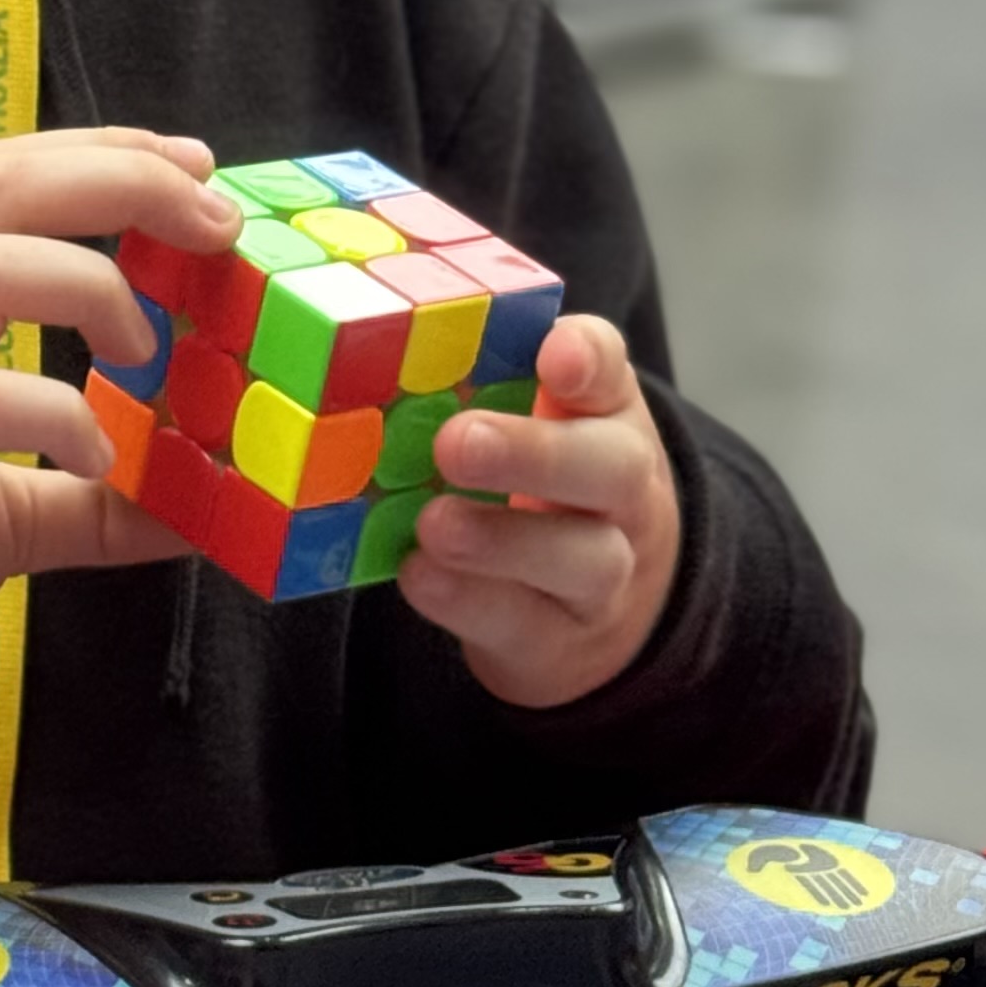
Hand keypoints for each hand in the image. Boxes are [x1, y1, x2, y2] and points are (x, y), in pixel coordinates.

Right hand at [0, 130, 241, 731]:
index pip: (0, 175)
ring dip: (88, 284)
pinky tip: (93, 457)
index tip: (194, 172)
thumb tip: (200, 511)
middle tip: (213, 221)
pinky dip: (53, 414)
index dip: (104, 154)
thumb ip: (87, 498)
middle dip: (120, 181)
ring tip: (145, 348)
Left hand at [401, 313, 680, 708]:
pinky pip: (525, 624)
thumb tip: (363, 343)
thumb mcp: (528, 426)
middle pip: (612, 469)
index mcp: (606, 420)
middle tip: (457, 443)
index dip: (587, 360)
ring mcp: (603, 577)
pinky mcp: (560, 643)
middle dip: (535, 454)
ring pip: (584, 560)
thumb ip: (475, 381)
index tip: (554, 355)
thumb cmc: (538, 489)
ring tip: (435, 523)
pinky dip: (468, 601)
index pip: (610, 376)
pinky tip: (420, 575)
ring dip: (502, 540)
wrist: (594, 610)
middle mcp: (622, 495)